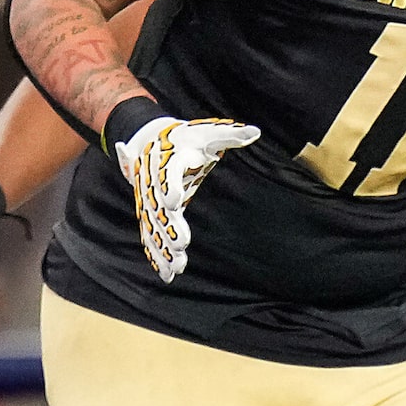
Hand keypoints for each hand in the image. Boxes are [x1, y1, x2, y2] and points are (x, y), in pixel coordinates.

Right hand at [114, 114, 258, 283]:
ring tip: (176, 266)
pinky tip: (167, 273)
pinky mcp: (151, 212)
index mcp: (170, 161)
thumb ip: (229, 134)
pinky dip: (157, 253)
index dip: (171, 186)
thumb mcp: (208, 133)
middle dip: (169, 225)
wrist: (151, 141)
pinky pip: (151, 234)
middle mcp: (156, 183)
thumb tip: (255, 132)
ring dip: (163, 246)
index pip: (168, 174)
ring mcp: (151, 200)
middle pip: (159, 206)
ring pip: (154, 225)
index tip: (175, 201)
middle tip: (181, 243)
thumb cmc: (188, 139)